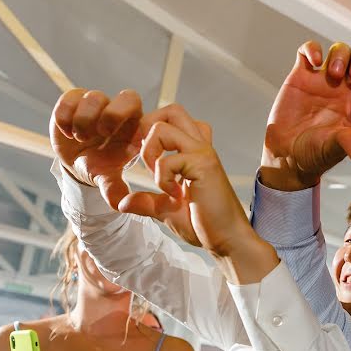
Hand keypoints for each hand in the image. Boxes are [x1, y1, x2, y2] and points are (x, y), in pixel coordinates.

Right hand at [50, 89, 142, 208]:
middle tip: (99, 134)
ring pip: (95, 96)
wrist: (76, 164)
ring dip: (85, 119)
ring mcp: (97, 106)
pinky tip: (67, 132)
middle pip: (128, 96)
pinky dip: (65, 115)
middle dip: (112, 115)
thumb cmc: (101, 168)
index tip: (115, 141)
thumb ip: (115, 190)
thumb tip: (121, 205)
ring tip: (80, 138)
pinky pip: (69, 96)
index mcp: (136, 127)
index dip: (130, 122)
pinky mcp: (73, 102)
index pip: (146, 110)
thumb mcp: (109, 180)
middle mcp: (119, 113)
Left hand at [124, 104, 251, 255]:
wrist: (228, 240)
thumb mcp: (167, 211)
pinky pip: (168, 160)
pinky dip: (161, 177)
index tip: (149, 165)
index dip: (151, 135)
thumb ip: (146, 202)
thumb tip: (122, 203)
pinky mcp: (204, 166)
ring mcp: (203, 153)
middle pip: (170, 110)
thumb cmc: (204, 225)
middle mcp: (200, 146)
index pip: (172, 120)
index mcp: (193, 152)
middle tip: (149, 160)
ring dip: (150, 150)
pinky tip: (174, 194)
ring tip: (159, 176)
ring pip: (163, 125)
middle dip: (147, 128)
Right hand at [261, 41, 350, 190]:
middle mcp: (346, 90)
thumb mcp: (336, 149)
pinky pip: (309, 50)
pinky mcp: (302, 75)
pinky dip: (313, 49)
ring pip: (340, 51)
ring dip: (340, 56)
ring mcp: (324, 80)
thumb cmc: (315, 154)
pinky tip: (314, 62)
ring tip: (333, 74)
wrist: (286, 153)